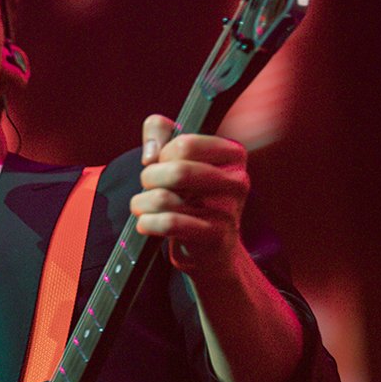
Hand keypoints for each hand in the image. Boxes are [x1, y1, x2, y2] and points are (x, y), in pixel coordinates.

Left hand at [131, 114, 249, 280]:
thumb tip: (151, 154)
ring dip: (142, 203)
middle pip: (176, 170)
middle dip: (149, 179)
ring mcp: (229, 210)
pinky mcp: (216, 237)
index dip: (163, 154)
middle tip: (148, 188)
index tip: (161, 164)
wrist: (210, 249)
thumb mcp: (176, 158)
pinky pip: (170, 224)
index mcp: (232, 154)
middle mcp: (237, 180)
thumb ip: (160, 132)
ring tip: (143, 207)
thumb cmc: (191, 197)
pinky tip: (146, 224)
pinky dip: (149, 223)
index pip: (185, 144)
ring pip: (166, 198)